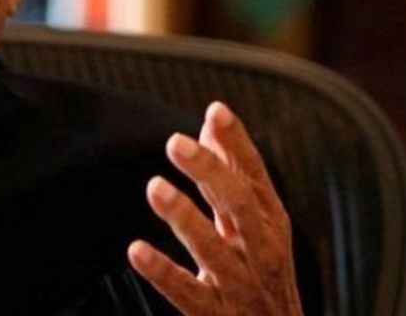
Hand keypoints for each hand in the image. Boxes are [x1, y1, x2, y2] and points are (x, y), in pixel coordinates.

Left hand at [127, 102, 302, 315]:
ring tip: (155, 187)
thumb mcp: (253, 224)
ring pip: (215, 250)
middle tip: (176, 142)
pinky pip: (189, 294)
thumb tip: (210, 122)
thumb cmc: (261, 276)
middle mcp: (260, 251)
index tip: (217, 111)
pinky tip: (137, 250)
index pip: (254, 177)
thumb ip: (232, 175)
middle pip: (238, 206)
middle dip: (210, 172)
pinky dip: (164, 272)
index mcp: (268, 223)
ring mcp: (240, 286)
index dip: (238, 144)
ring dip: (186, 218)